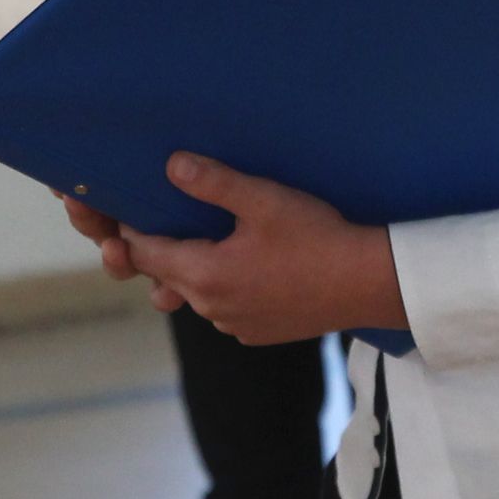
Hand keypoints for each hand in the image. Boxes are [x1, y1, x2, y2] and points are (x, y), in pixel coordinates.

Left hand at [112, 154, 401, 346]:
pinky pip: (223, 308)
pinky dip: (221, 287)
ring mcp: (234, 325)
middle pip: (164, 275)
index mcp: (204, 275)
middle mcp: (211, 307)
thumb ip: (214, 182)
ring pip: (194, 294)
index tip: (131, 206)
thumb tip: (171, 165)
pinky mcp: (257, 333)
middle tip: (162, 215)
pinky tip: (243, 264)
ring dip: (191, 269)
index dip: (130, 230)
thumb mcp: (264, 199)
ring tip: (204, 238)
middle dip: (157, 248)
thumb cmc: (318, 237)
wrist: (369, 284)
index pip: (143, 253)